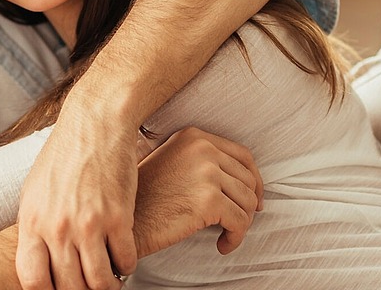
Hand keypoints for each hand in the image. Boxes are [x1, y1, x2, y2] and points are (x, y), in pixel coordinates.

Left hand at [15, 97, 138, 289]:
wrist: (95, 123)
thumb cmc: (64, 154)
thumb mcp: (35, 190)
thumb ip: (35, 226)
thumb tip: (37, 257)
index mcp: (33, 222)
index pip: (33, 281)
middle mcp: (58, 228)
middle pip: (70, 287)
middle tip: (90, 287)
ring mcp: (89, 224)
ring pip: (100, 282)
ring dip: (108, 286)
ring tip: (111, 280)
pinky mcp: (119, 216)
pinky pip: (126, 260)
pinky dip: (127, 266)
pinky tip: (125, 259)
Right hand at [133, 127, 262, 258]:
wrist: (125, 222)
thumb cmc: (146, 200)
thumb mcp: (174, 164)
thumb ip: (203, 162)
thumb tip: (246, 180)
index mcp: (195, 137)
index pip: (243, 155)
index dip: (254, 180)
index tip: (254, 200)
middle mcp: (202, 148)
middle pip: (248, 179)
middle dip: (248, 205)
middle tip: (238, 223)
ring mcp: (206, 172)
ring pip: (247, 201)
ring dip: (241, 223)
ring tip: (226, 234)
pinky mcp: (209, 200)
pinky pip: (240, 222)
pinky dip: (236, 237)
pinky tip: (222, 244)